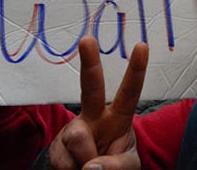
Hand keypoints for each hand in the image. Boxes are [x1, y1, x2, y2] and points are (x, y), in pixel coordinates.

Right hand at [48, 37, 147, 169]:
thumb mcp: (126, 166)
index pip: (129, 93)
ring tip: (89, 168)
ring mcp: (72, 131)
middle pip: (91, 88)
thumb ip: (117, 166)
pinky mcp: (55, 149)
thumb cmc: (113, 166)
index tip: (142, 45)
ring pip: (78, 138)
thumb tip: (91, 166)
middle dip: (90, 63)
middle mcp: (94, 118)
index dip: (136, 70)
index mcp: (118, 118)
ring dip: (86, 162)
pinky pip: (63, 162)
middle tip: (87, 40)